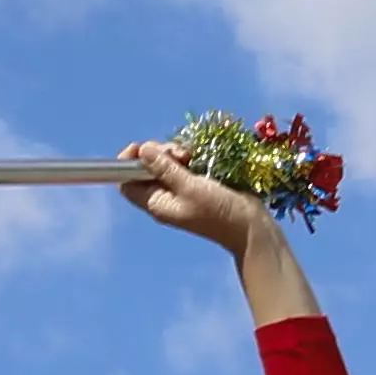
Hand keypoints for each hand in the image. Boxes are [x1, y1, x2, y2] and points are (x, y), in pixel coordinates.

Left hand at [115, 135, 267, 251]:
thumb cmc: (219, 211)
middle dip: (157, 154)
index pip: (126, 182)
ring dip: (174, 153)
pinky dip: (186, 157)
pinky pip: (182, 165)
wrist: (248, 226)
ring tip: (190, 156)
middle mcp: (164, 197)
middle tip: (177, 154)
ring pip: (165, 163)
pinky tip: (197, 157)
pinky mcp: (195, 184)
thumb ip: (165, 169)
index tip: (141, 148)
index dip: (128, 163)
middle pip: (145, 168)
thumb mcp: (190, 187)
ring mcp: (180, 190)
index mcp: (156, 203)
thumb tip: (142, 151)